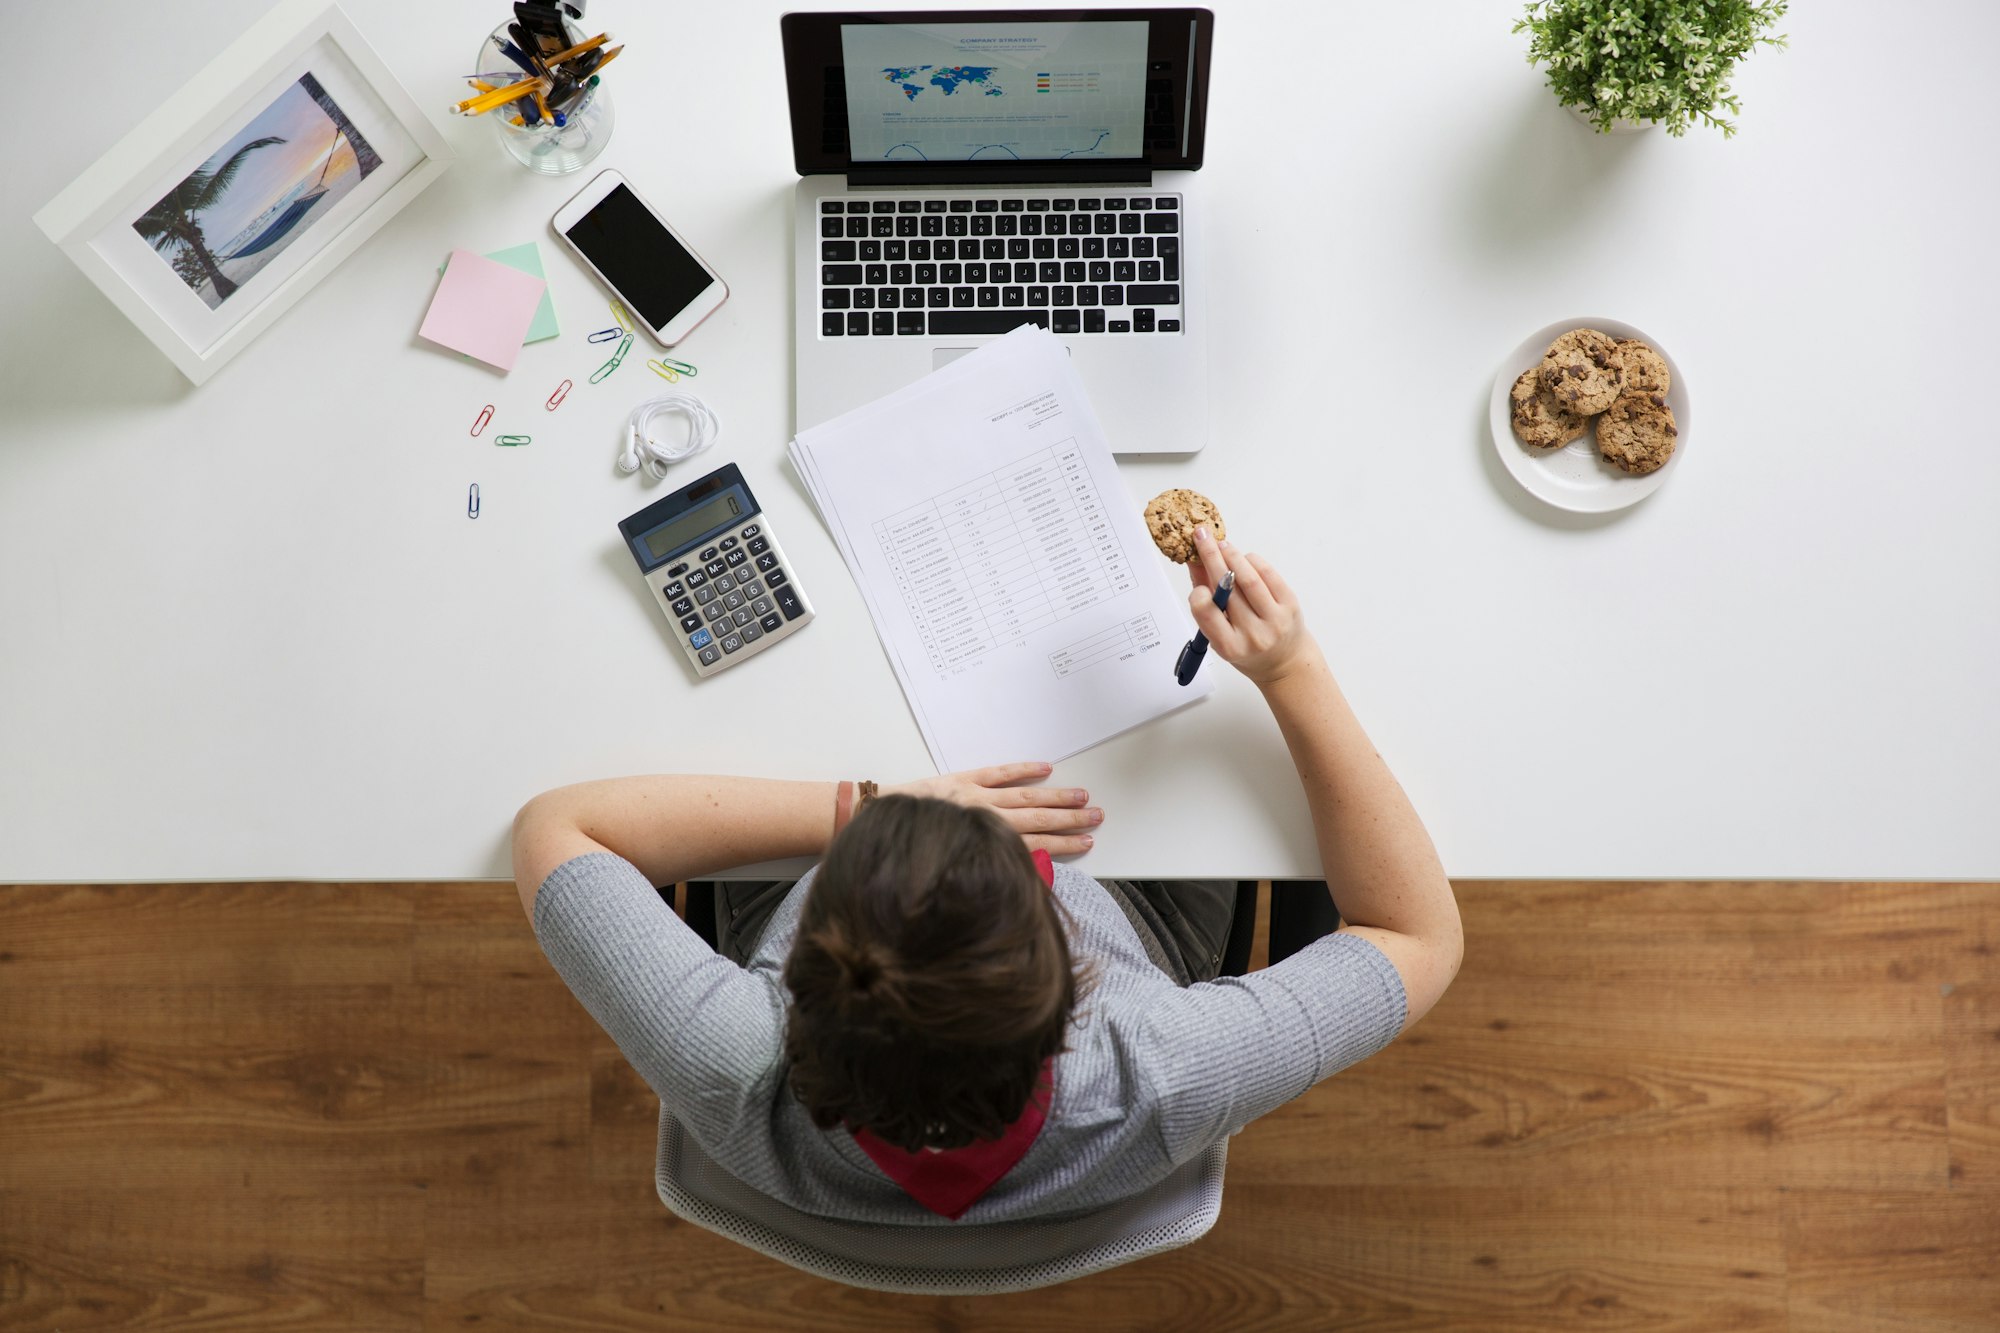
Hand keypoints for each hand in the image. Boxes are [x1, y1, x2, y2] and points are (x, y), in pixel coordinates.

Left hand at [886, 761, 1101, 854]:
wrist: (877, 819)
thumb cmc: (912, 848)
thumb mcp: (950, 867)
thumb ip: (983, 866)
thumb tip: (1020, 868)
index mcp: (981, 841)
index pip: (1033, 843)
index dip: (1063, 844)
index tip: (1087, 843)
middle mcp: (983, 817)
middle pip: (1036, 818)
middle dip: (1069, 819)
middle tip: (1097, 817)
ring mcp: (974, 795)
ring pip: (1024, 797)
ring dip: (1055, 797)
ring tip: (1081, 796)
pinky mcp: (962, 778)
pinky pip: (997, 772)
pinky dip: (1022, 770)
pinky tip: (1044, 769)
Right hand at [1188, 524, 1315, 686]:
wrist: (1285, 662)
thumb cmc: (1247, 650)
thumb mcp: (1219, 636)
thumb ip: (1204, 602)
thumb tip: (1193, 563)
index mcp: (1230, 647)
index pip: (1208, 615)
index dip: (1199, 594)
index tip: (1196, 583)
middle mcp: (1254, 635)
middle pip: (1228, 590)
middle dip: (1212, 558)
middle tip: (1201, 536)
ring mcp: (1275, 620)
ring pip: (1249, 579)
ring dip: (1232, 556)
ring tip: (1221, 544)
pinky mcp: (1290, 606)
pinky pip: (1269, 575)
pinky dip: (1253, 561)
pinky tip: (1244, 557)